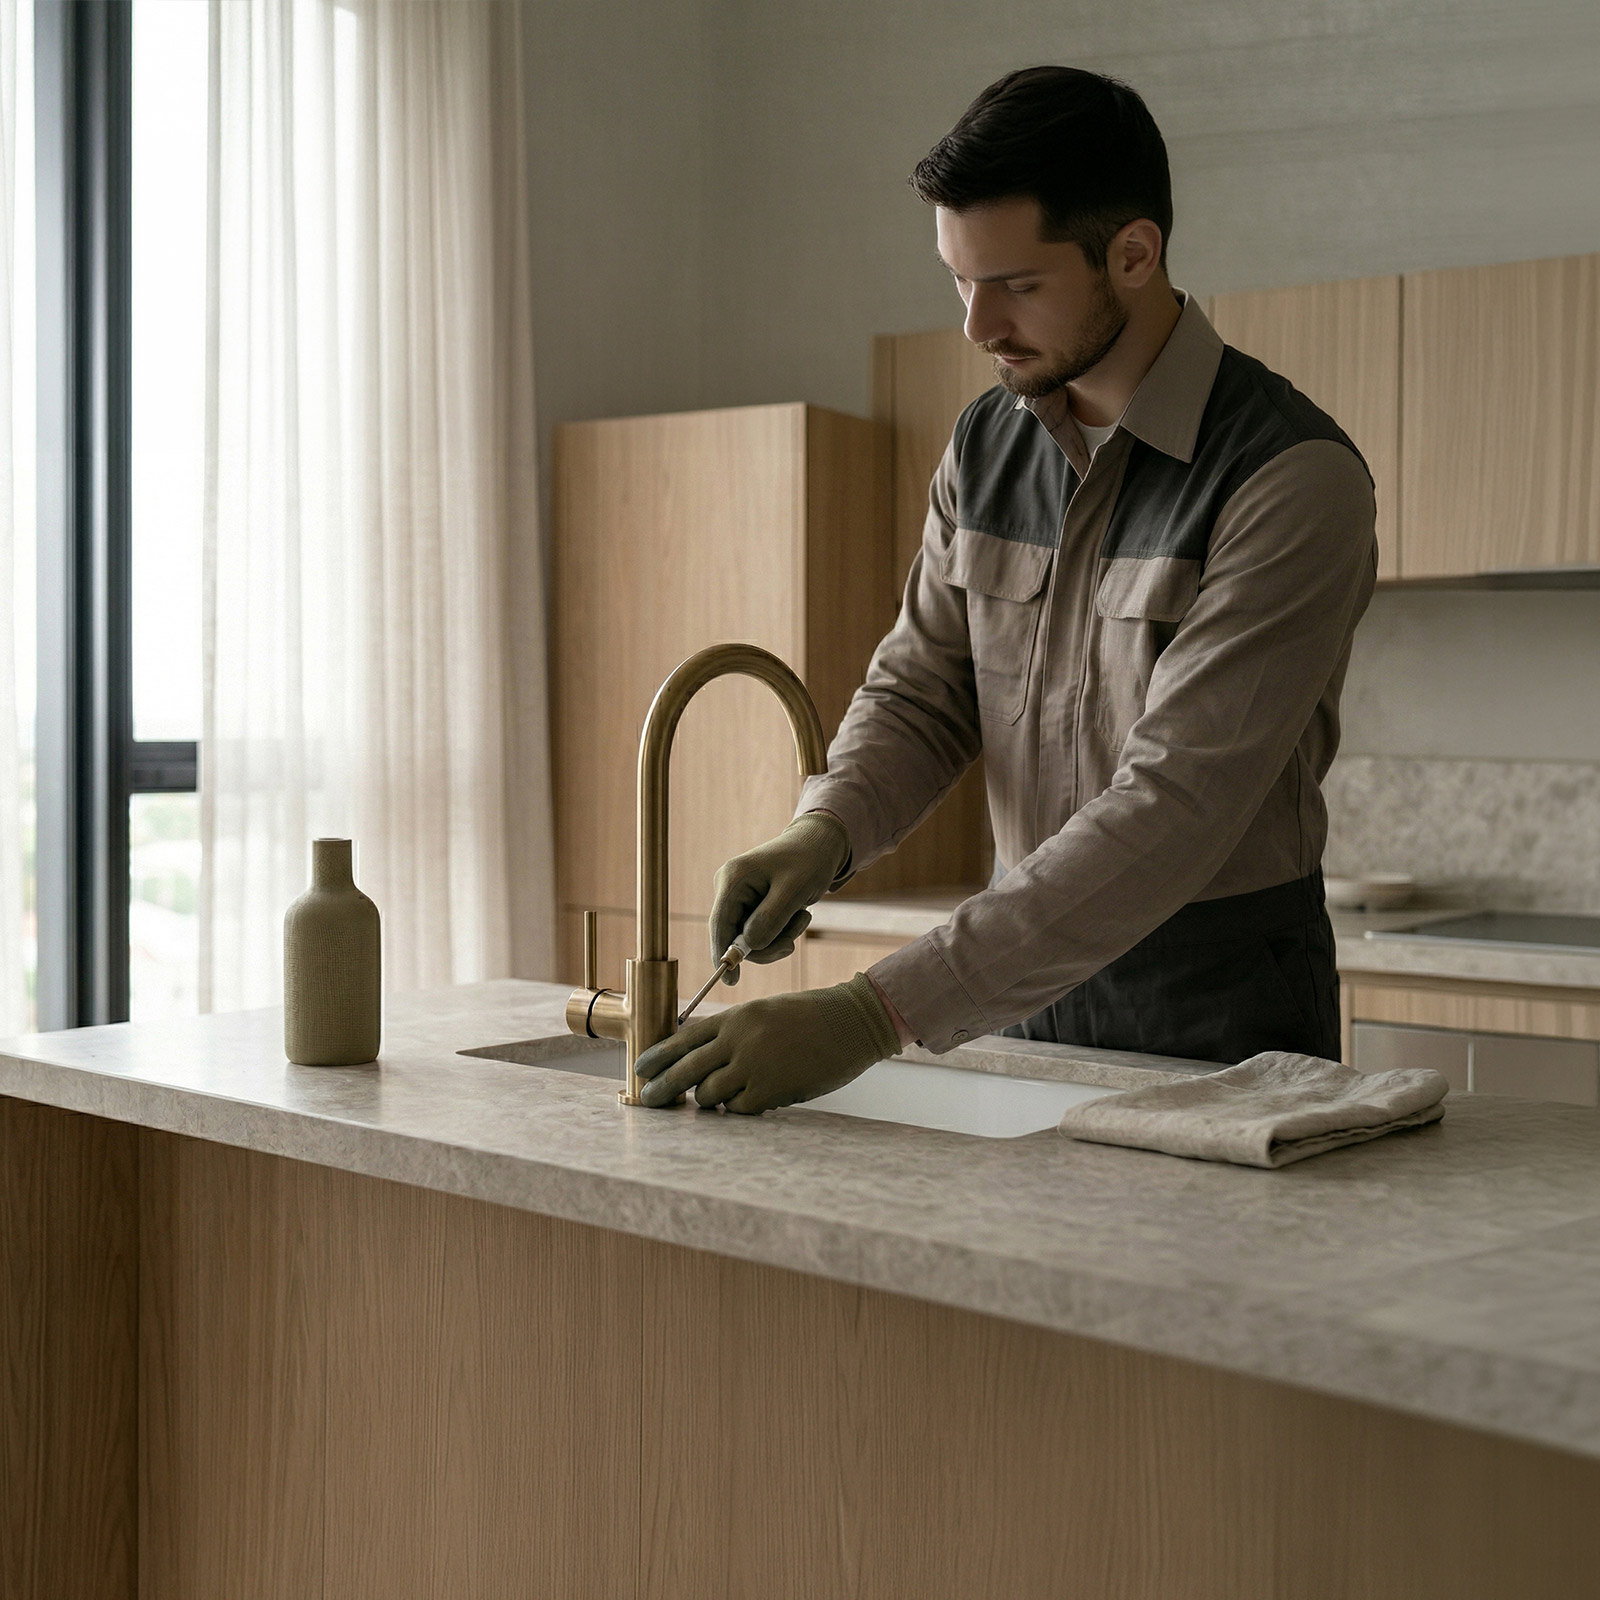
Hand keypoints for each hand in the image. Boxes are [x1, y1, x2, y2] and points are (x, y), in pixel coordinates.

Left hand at [635, 974, 900, 1113]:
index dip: (659, 1056)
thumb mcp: (764, 1013)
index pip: (684, 1038)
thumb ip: (734, 1034)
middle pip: (685, 1070)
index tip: (641, 1068)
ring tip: (716, 1099)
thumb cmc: (811, 1016)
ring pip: (709, 1093)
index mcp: (736, 1017)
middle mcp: (738, 1040)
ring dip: (709, 1099)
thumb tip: (704, 1061)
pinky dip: (738, 1110)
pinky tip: (748, 1103)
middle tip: (648, 1099)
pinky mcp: (770, 1090)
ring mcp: (753, 1066)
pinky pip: (737, 1110)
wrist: (851, 1022)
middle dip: (662, 1088)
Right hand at [709, 813, 850, 984]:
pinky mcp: (748, 904)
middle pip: (734, 936)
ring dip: (778, 938)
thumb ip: (770, 919)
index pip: (719, 924)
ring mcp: (737, 896)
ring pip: (749, 938)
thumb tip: (748, 948)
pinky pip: (757, 932)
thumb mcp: (795, 891)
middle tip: (793, 942)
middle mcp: (729, 887)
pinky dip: (779, 932)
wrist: (818, 845)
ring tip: (800, 917)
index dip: (722, 955)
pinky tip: (796, 915)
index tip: (729, 982)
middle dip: (766, 945)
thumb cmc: (809, 862)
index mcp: (733, 879)